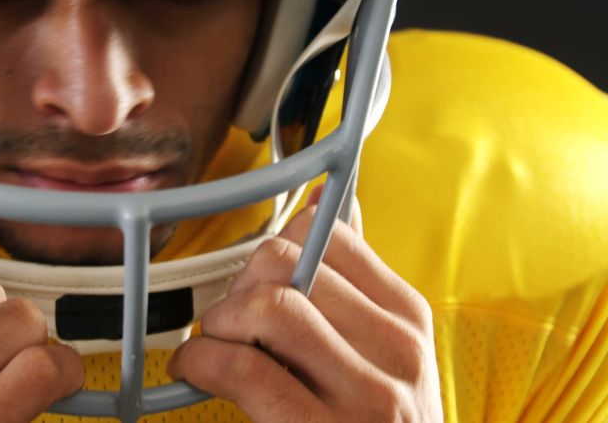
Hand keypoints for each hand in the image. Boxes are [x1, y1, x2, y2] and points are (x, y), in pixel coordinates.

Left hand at [168, 196, 441, 421]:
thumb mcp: (385, 359)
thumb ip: (355, 289)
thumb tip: (327, 206)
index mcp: (409, 319)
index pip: (330, 236)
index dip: (274, 252)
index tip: (254, 283)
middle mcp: (399, 352)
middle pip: (290, 266)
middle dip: (239, 285)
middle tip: (226, 322)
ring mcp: (368, 401)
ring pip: (270, 308)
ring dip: (220, 323)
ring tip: (211, 347)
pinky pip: (247, 370)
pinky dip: (204, 361)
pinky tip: (197, 371)